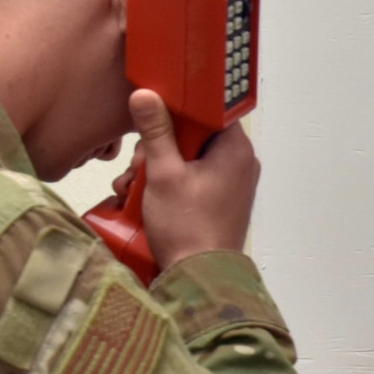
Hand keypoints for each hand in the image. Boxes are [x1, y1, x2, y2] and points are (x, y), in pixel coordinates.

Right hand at [123, 88, 258, 268]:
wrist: (199, 278)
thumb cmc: (187, 228)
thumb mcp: (164, 173)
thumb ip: (155, 131)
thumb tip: (145, 94)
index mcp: (235, 149)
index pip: (209, 110)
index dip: (177, 111)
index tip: (154, 120)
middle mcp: (239, 163)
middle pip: (193, 136)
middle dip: (158, 148)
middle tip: (139, 166)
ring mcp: (231, 184)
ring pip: (187, 159)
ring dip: (156, 169)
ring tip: (133, 186)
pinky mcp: (219, 202)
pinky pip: (191, 181)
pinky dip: (167, 186)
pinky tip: (141, 198)